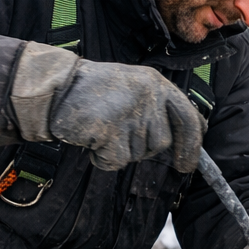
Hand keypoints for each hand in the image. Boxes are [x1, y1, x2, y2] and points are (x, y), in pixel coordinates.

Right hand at [14, 44, 202, 171]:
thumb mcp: (133, 89)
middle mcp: (149, 96)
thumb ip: (157, 109)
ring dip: (119, 149)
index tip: (187, 165)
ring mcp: (131, 113)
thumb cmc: (93, 92)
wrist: (56, 88)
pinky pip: (116, 161)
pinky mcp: (111, 130)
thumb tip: (183, 142)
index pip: (188, 119)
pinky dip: (102, 158)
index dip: (192, 146)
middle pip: (161, 143)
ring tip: (102, 127)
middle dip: (142, 147)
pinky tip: (91, 138)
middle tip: (118, 131)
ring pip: (138, 153)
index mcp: (157, 83)